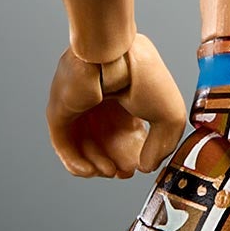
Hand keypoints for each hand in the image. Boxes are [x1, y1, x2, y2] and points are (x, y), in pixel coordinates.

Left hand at [46, 34, 186, 178]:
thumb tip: (146, 167)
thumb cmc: (144, 77)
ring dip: (97, 165)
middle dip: (116, 163)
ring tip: (110, 170)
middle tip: (124, 172)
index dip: (134, 155)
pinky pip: (63, 145)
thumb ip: (162, 147)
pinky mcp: (59, 112)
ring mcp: (78, 107)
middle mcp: (101, 103)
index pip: (127, 134)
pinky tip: (91, 170)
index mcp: (126, 99)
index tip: (140, 166)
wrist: (114, 58)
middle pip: (105, 144)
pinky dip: (76, 162)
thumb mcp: (170, 118)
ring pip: (83, 147)